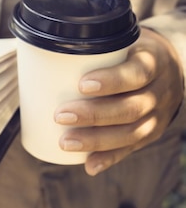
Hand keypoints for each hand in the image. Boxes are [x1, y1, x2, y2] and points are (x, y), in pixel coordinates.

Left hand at [54, 27, 183, 175]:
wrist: (167, 68)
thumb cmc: (129, 53)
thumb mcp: (121, 42)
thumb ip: (90, 47)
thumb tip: (39, 51)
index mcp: (152, 62)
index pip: (137, 73)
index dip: (112, 81)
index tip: (82, 85)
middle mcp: (160, 91)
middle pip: (131, 108)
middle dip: (94, 115)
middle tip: (60, 116)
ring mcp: (158, 115)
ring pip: (132, 133)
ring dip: (97, 141)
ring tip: (66, 142)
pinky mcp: (152, 133)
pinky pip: (132, 149)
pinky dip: (109, 158)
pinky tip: (89, 166)